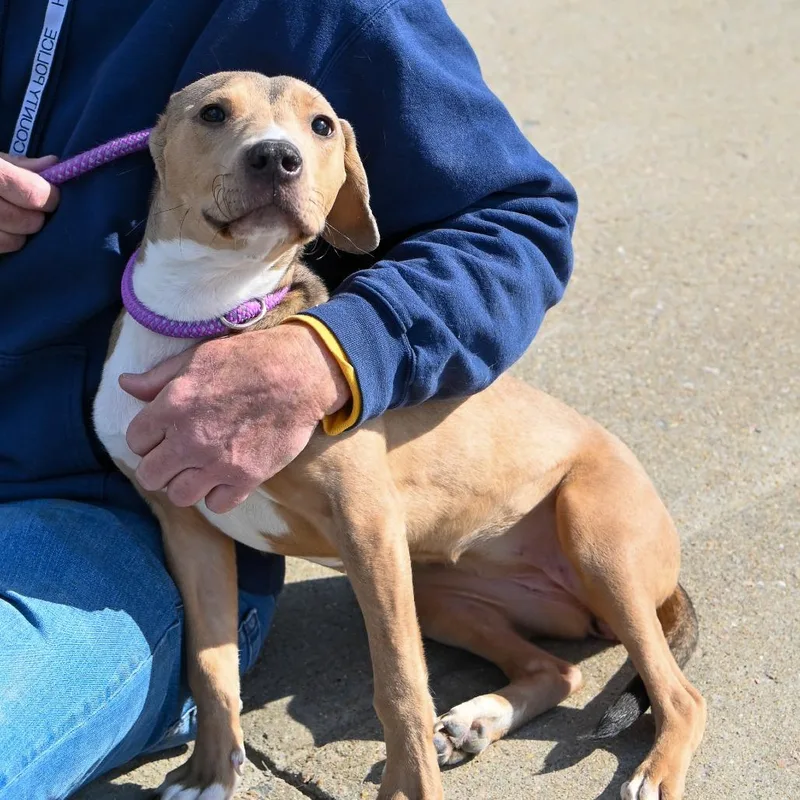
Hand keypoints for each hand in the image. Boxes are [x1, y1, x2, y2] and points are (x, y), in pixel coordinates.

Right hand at [0, 153, 59, 252]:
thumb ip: (17, 164)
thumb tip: (54, 165)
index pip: (31, 192)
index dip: (49, 197)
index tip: (52, 196)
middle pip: (24, 220)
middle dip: (36, 218)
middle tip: (33, 210)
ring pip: (11, 241)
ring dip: (20, 234)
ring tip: (11, 219)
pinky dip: (3, 243)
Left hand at [120, 322, 350, 512]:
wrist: (301, 373)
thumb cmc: (250, 359)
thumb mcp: (199, 357)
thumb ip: (158, 377)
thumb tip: (125, 384)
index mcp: (172, 405)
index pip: (135, 441)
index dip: (147, 438)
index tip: (163, 434)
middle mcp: (189, 439)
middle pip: (151, 475)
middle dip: (160, 465)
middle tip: (178, 455)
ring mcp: (218, 462)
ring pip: (179, 495)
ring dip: (186, 484)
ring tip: (200, 469)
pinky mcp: (247, 478)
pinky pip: (216, 505)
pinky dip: (218, 495)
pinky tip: (225, 477)